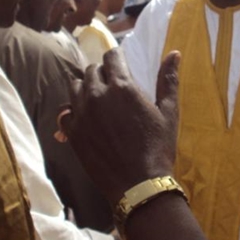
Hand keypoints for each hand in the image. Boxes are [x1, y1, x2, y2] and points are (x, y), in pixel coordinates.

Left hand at [62, 48, 180, 205]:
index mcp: (122, 87)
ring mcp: (81, 114)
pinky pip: (65, 112)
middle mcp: (97, 95)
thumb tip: (174, 53)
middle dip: (103, 73)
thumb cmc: (158, 147)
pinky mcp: (72, 133)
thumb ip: (168, 80)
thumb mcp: (168, 112)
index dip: (117, 57)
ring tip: (98, 99)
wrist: (139, 186)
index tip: (121, 63)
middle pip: (92, 70)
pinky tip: (85, 118)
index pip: (111, 56)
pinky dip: (73, 111)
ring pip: (75, 87)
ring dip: (86, 88)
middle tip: (113, 85)